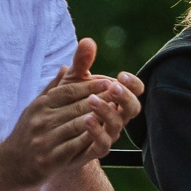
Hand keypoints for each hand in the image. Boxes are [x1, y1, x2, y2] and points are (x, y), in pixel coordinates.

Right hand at [0, 47, 113, 190]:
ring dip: (99, 118)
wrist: (8, 165)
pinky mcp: (50, 159)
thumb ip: (53, 88)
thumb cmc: (26, 134)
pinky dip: (90, 139)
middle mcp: (42, 120)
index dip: (91, 85)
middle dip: (101, 99)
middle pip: (77, 106)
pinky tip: (104, 135)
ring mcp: (45, 140)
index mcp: (41, 105)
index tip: (109, 82)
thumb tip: (66, 67)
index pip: (69, 90)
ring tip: (116, 112)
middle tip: (120, 94)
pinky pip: (75, 146)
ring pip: (78, 125)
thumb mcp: (36, 108)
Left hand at [61, 37, 143, 156]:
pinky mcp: (95, 148)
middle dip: (125, 97)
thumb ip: (81, 62)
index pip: (136, 91)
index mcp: (116, 99)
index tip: (122, 75)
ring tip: (92, 100)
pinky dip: (97, 132)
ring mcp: (108, 133)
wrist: (54, 135)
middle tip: (113, 87)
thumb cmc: (69, 104)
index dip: (133, 84)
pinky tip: (86, 120)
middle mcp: (117, 116)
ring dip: (107, 112)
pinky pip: (103, 143)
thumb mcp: (73, 81)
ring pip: (118, 125)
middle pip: (133, 108)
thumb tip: (88, 41)